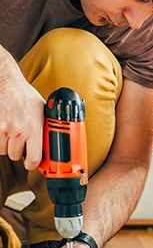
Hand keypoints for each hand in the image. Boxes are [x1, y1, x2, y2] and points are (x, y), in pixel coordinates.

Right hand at [0, 46, 44, 168]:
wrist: (7, 83)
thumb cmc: (24, 95)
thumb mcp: (42, 110)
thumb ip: (45, 128)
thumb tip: (51, 143)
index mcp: (34, 127)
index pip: (34, 158)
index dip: (33, 164)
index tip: (32, 163)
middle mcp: (19, 129)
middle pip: (16, 156)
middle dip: (19, 150)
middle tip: (21, 140)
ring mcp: (5, 129)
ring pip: (5, 151)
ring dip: (8, 145)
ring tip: (13, 131)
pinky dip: (0, 140)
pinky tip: (5, 129)